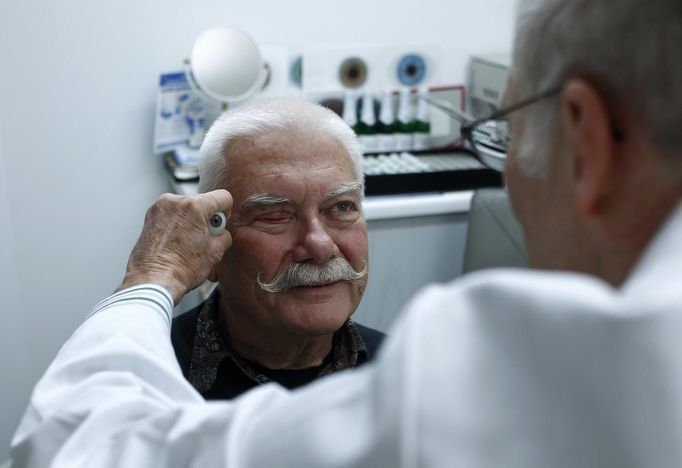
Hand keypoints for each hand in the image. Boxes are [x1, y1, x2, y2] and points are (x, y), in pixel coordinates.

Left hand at [117, 190, 232, 303]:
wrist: (153, 282)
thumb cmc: (181, 269)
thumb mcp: (216, 252)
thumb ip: (224, 234)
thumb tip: (220, 232)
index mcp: (194, 205)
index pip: (223, 196)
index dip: (226, 211)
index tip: (220, 223)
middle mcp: (174, 201)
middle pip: (202, 201)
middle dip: (206, 217)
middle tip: (205, 238)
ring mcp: (159, 208)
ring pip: (185, 208)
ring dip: (191, 221)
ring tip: (189, 244)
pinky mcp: (149, 217)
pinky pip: (171, 215)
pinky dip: (177, 224)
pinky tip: (177, 243)